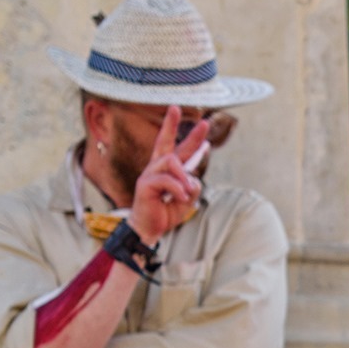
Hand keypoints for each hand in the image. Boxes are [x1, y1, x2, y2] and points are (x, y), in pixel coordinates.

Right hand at [127, 106, 211, 241]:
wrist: (149, 229)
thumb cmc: (165, 213)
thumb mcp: (187, 200)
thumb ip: (192, 187)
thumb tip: (193, 179)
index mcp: (167, 171)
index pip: (178, 150)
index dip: (191, 139)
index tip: (204, 126)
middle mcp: (156, 168)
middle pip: (164, 142)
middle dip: (172, 125)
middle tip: (192, 118)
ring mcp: (149, 174)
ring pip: (171, 161)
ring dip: (183, 176)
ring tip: (186, 193)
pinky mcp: (145, 184)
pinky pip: (167, 180)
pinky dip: (178, 189)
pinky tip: (181, 198)